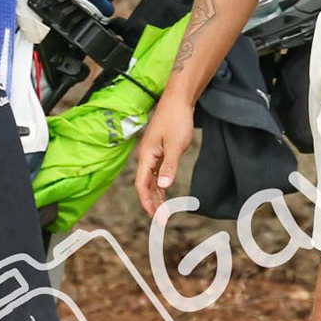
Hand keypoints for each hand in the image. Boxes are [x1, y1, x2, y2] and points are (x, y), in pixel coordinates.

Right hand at [133, 95, 195, 216]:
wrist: (178, 100)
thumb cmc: (176, 118)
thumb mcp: (176, 145)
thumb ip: (169, 166)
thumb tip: (164, 185)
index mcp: (146, 156)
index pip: (142, 185)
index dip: (147, 203)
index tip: (156, 217)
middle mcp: (146, 157)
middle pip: (145, 186)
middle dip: (151, 203)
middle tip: (161, 220)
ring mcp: (152, 154)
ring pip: (151, 180)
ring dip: (156, 196)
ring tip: (162, 211)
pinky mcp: (159, 151)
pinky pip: (156, 173)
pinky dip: (160, 185)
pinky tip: (165, 192)